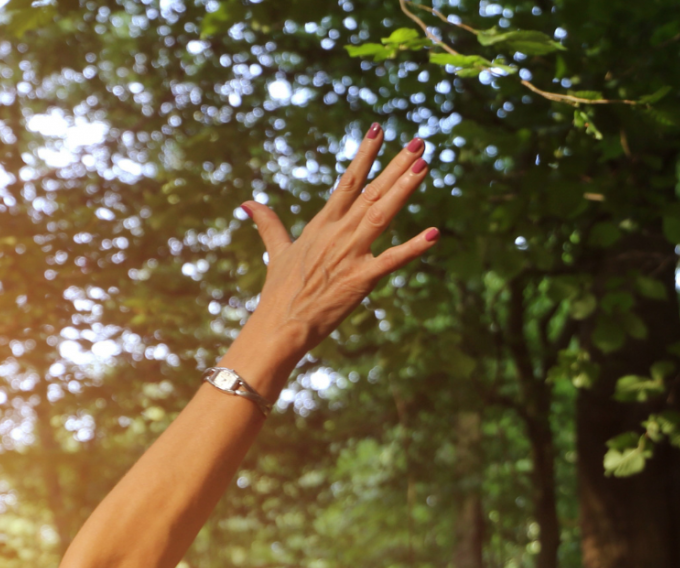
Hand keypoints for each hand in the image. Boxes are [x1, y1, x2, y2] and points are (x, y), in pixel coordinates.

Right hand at [240, 126, 436, 358]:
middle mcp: (338, 234)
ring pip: (382, 214)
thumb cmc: (279, 293)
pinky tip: (432, 234)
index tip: (378, 129)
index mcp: (322, 225)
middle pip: (372, 192)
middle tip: (420, 141)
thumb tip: (247, 203)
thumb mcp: (276, 252)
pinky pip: (391, 261)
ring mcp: (350, 254)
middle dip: (396, 165)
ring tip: (425, 165)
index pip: (348, 181)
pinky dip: (412, 248)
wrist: (280, 326)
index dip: (365, 154)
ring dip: (404, 189)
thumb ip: (267, 224)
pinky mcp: (361, 280)